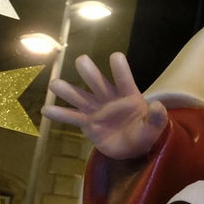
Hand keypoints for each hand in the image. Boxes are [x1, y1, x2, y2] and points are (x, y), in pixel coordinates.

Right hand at [42, 53, 166, 159]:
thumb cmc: (144, 132)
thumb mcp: (155, 128)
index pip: (125, 81)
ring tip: (54, 84)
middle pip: (99, 84)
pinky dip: (60, 114)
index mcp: (130, 96)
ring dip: (68, 91)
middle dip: (90, 72)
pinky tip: (45, 109)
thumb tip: (158, 106)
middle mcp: (110, 99)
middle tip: (81, 60)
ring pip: (81, 98)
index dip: (120, 69)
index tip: (115, 55)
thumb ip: (157, 118)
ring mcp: (97, 110)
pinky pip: (72, 117)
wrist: (132, 148)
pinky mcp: (88, 123)